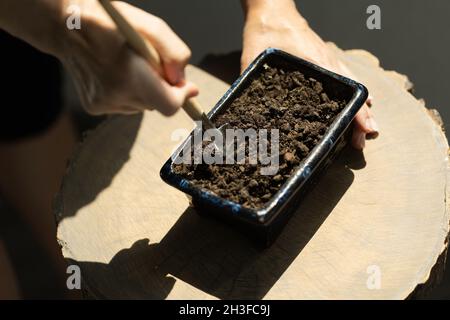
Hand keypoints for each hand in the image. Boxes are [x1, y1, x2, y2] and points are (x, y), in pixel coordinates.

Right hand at [0, 0, 197, 115]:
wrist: (65, 26)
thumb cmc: (110, 22)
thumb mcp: (151, 25)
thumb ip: (175, 53)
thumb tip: (182, 80)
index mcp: (129, 73)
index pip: (168, 105)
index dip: (181, 97)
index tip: (186, 86)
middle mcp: (115, 93)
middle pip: (157, 104)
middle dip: (161, 87)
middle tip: (148, 63)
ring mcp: (103, 103)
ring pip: (143, 105)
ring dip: (145, 89)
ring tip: (128, 65)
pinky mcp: (95, 107)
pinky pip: (127, 105)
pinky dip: (129, 92)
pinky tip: (116, 74)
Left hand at [241, 0, 377, 148]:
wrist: (272, 10)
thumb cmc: (265, 30)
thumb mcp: (254, 58)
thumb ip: (249, 82)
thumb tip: (239, 110)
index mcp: (316, 62)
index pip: (346, 91)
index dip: (357, 113)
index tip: (365, 130)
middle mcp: (328, 62)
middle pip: (356, 93)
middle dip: (362, 118)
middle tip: (362, 142)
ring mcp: (330, 60)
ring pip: (354, 87)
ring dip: (360, 109)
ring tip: (361, 132)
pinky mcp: (326, 60)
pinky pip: (346, 80)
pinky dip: (353, 96)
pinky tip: (353, 108)